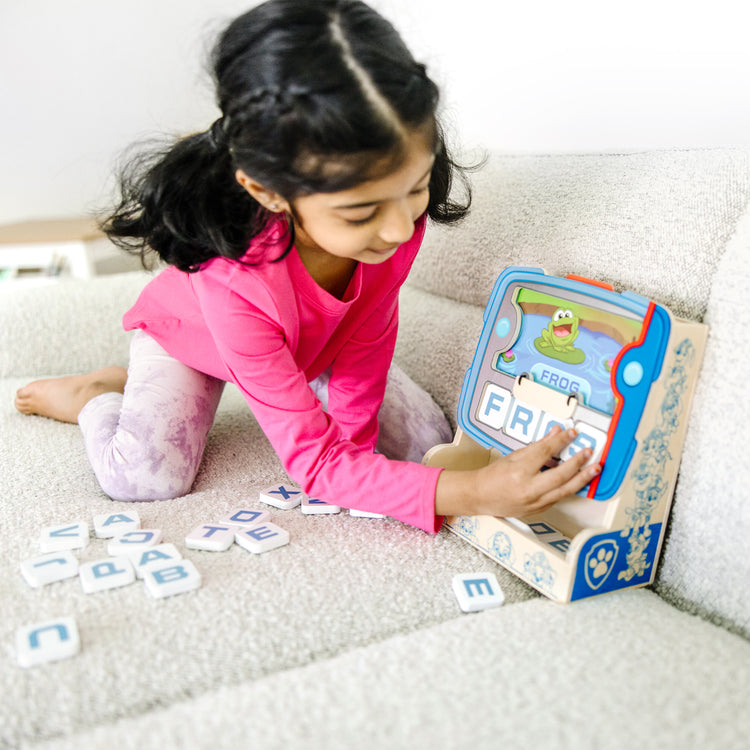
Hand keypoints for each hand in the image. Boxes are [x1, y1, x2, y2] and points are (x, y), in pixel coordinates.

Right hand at [435, 426, 600, 517]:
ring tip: (594, 468)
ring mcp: (535, 502)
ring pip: (565, 490)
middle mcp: (528, 489)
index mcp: (519, 472)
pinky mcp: (539, 510)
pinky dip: (570, 488)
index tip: (571, 433)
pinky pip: (559, 498)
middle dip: (578, 462)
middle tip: (589, 452)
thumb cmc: (493, 476)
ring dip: (582, 478)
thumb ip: (536, 446)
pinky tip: (578, 480)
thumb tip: (554, 434)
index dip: (561, 441)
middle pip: (560, 474)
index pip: (545, 452)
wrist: (480, 497)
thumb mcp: (513, 457)